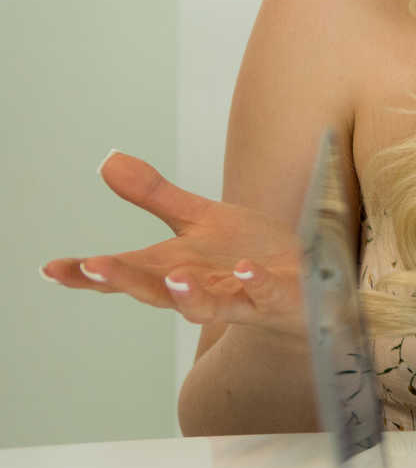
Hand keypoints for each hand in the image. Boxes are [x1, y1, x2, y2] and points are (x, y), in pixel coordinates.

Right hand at [37, 150, 303, 333]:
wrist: (312, 287)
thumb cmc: (250, 255)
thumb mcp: (201, 219)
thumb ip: (155, 195)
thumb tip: (107, 160)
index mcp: (175, 268)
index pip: (125, 271)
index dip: (88, 274)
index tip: (52, 269)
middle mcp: (202, 289)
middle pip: (155, 291)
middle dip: (124, 280)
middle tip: (93, 267)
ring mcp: (240, 299)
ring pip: (206, 307)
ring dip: (188, 294)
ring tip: (174, 278)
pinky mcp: (280, 298)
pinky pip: (266, 294)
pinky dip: (257, 283)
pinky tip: (248, 269)